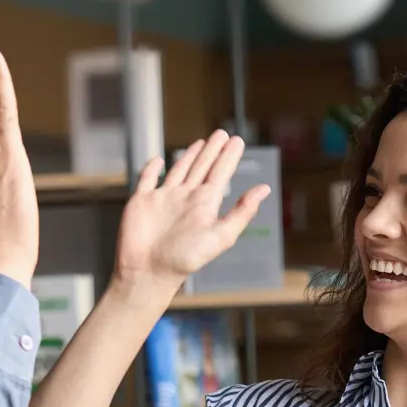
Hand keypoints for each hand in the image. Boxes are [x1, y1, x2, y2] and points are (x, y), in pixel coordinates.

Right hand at [113, 131, 270, 299]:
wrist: (148, 272)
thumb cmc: (184, 260)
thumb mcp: (220, 236)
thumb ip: (242, 212)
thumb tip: (265, 189)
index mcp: (204, 204)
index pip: (220, 173)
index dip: (229, 156)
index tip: (237, 141)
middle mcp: (185, 198)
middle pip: (202, 167)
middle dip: (212, 150)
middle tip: (222, 134)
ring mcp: (163, 199)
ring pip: (178, 170)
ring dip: (189, 156)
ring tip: (200, 143)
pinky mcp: (141, 202)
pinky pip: (147, 180)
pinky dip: (151, 169)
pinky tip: (157, 161)